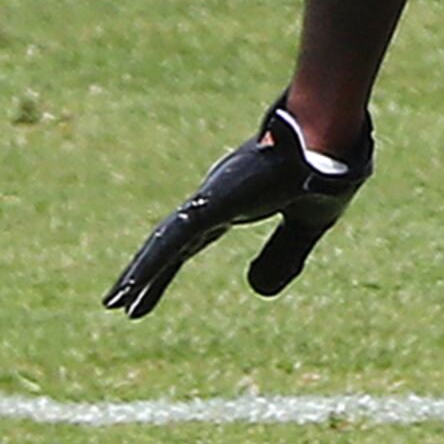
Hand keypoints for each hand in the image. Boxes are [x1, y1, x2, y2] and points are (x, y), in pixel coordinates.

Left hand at [102, 102, 372, 317]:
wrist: (331, 141)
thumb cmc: (323, 169)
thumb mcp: (306, 225)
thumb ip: (283, 255)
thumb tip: (257, 291)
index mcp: (235, 201)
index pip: (192, 239)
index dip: (167, 265)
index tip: (147, 289)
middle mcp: (216, 198)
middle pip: (170, 242)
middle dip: (145, 272)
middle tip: (116, 302)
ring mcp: (212, 198)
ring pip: (165, 242)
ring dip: (138, 274)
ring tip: (112, 302)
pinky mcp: (213, 203)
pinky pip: (175, 239)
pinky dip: (151, 263)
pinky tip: (132, 285)